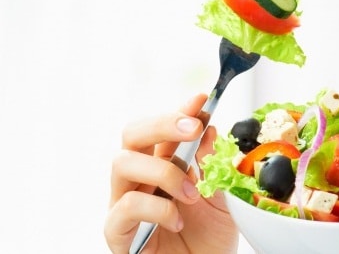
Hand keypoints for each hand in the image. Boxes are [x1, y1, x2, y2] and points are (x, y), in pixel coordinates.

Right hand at [105, 94, 238, 253]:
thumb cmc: (208, 240)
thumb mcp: (221, 198)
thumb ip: (214, 166)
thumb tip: (210, 130)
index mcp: (164, 165)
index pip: (164, 129)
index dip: (180, 110)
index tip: (202, 99)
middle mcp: (140, 179)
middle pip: (133, 133)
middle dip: (163, 123)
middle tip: (193, 128)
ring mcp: (124, 202)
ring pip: (122, 162)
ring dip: (164, 170)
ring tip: (192, 194)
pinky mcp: (117, 231)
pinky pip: (125, 206)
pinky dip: (156, 207)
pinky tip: (177, 219)